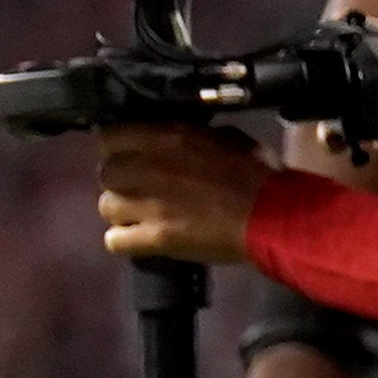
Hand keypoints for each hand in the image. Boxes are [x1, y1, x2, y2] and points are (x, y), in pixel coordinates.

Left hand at [93, 122, 267, 264]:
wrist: (273, 214)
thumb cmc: (255, 173)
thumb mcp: (222, 136)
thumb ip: (187, 135)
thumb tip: (172, 136)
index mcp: (166, 137)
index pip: (109, 137)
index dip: (117, 149)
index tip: (128, 157)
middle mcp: (149, 166)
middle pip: (105, 173)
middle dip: (120, 182)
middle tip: (138, 190)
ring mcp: (149, 204)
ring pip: (106, 206)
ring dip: (122, 212)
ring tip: (141, 217)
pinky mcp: (156, 237)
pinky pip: (115, 240)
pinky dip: (125, 242)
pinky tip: (141, 239)